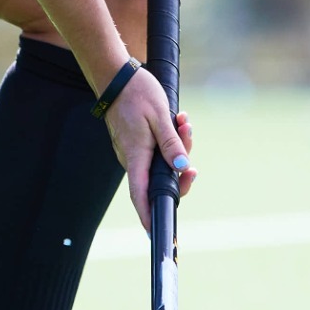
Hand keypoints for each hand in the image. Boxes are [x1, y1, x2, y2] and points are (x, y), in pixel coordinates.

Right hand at [103, 66, 195, 231]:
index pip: (140, 194)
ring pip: (160, 164)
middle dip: (180, 173)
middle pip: (158, 181)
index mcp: (135, 155)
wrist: (116, 75)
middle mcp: (131, 158)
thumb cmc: (137, 93)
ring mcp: (132, 151)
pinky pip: (156, 152)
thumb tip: (182, 168)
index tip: (155, 234)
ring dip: (178, 149)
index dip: (147, 215)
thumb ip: (171, 144)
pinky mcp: (135, 144)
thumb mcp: (160, 116)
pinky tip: (178, 123)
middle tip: (194, 164)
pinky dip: (170, 142)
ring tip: (184, 123)